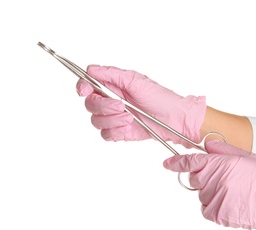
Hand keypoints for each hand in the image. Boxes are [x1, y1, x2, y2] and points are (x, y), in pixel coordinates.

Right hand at [76, 65, 205, 146]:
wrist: (173, 120)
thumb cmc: (160, 98)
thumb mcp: (136, 81)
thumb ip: (112, 74)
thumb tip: (91, 69)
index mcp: (113, 86)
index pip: (87, 85)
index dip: (82, 87)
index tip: (85, 90)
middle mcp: (111, 101)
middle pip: (90, 104)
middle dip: (104, 106)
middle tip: (121, 105)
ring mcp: (114, 117)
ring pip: (96, 121)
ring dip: (113, 119)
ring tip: (130, 117)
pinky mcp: (118, 132)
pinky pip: (106, 134)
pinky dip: (117, 131)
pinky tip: (129, 126)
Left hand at [163, 140, 255, 229]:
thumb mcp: (247, 156)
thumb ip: (222, 150)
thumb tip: (206, 146)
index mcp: (221, 164)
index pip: (191, 162)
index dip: (176, 162)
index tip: (168, 163)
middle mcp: (215, 181)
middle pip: (195, 178)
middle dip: (203, 176)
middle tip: (224, 177)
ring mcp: (216, 199)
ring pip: (201, 194)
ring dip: (211, 191)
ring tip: (234, 191)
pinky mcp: (219, 215)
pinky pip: (206, 208)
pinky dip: (214, 205)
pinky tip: (231, 201)